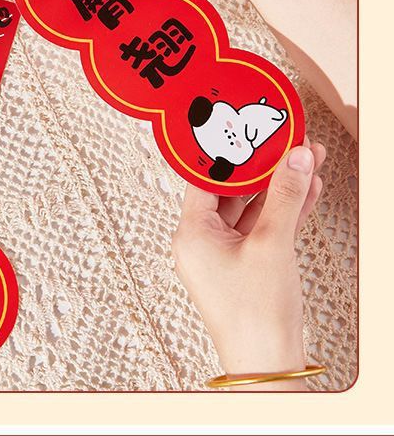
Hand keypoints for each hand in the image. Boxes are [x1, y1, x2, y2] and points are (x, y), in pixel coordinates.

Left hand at [172, 141, 325, 388]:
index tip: (250, 131)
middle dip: (265, 168)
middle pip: (233, 191)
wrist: (269, 369)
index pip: (206, 178)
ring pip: (254, 209)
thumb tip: (295, 157)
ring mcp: (227, 255)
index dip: (231, 154)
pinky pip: (264, 229)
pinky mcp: (248, 267)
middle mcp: (203, 242)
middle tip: (286, 142)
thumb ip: (284, 197)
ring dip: (281, 188)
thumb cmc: (255, 318)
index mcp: (192, 233)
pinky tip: (308, 190)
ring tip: (307, 158)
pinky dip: (285, 212)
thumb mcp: (271, 245)